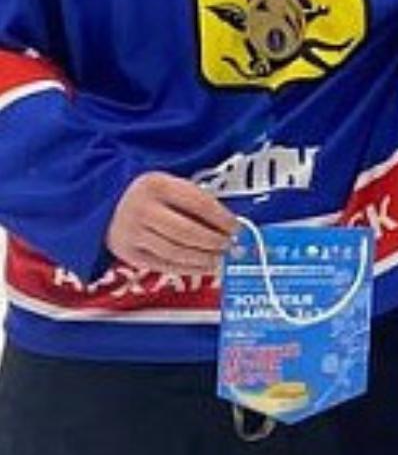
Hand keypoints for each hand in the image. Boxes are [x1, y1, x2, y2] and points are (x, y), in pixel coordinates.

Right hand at [104, 172, 236, 276]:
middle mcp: (141, 209)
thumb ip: (197, 202)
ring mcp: (132, 232)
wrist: (106, 203)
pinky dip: (188, 269)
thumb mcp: (170, 185)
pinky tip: (203, 267)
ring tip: (219, 258)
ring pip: (176, 252)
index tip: (235, 227)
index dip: (222, 219)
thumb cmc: (148, 196)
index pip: (199, 204)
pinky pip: (164, 265)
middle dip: (214, 241)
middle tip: (228, 245)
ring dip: (203, 258)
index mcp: (156, 185)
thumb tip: (229, 227)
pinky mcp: (128, 253)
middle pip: (187, 232)